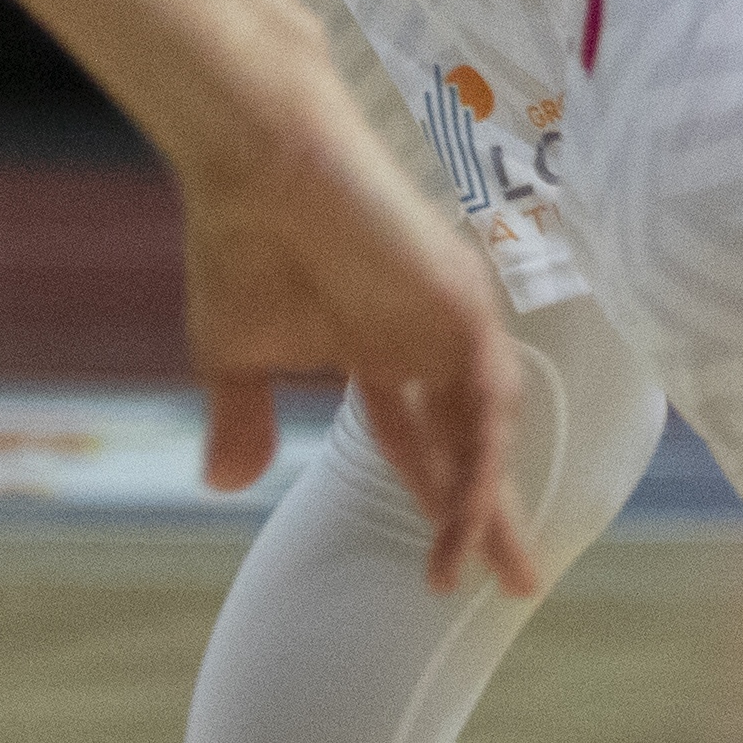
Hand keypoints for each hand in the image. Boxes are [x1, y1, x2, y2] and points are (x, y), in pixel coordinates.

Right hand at [171, 87, 547, 599]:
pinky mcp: (459, 299)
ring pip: (486, 424)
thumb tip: (227, 485)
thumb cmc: (240, 241)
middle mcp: (423, 335)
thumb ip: (244, 415)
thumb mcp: (232, 354)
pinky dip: (482, 454)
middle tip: (515, 583)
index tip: (443, 572)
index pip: (422, 441)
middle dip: (487, 514)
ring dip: (486, 497)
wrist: (254, 158)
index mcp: (379, 347)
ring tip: (489, 567)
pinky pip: (486, 396)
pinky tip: (474, 507)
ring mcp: (446, 316)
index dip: (436, 502)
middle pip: (469, 439)